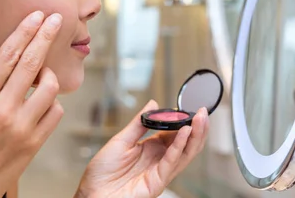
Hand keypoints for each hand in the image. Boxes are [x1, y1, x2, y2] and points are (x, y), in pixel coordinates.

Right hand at [0, 11, 64, 197]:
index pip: (7, 56)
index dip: (25, 32)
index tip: (37, 16)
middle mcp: (2, 109)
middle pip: (32, 63)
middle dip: (46, 36)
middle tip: (57, 19)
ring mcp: (22, 126)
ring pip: (49, 87)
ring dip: (49, 73)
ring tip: (42, 72)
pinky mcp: (35, 142)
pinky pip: (55, 112)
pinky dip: (53, 101)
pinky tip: (42, 99)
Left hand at [75, 100, 208, 197]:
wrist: (91, 194)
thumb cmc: (102, 172)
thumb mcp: (121, 140)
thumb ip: (140, 123)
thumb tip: (153, 104)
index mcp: (151, 149)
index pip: (174, 134)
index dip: (183, 122)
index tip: (190, 109)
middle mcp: (159, 160)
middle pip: (185, 144)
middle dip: (197, 128)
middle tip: (203, 112)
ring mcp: (160, 172)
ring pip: (185, 153)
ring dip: (195, 135)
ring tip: (201, 119)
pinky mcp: (157, 182)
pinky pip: (172, 162)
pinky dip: (180, 146)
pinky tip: (185, 133)